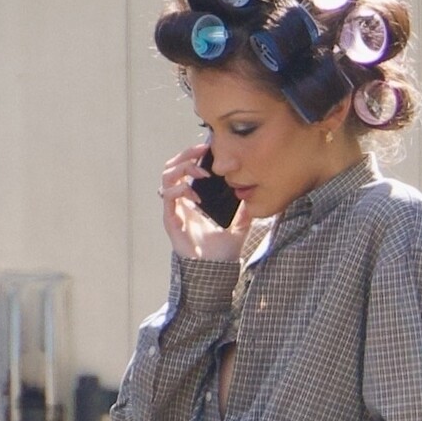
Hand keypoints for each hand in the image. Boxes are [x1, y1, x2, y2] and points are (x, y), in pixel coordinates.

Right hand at [161, 144, 254, 260]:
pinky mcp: (171, 220)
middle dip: (186, 155)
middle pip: (172, 167)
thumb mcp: (240, 224)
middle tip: (203, 152)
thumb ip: (245, 209)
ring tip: (202, 173)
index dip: (193, 154)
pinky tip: (197, 195)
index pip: (185, 168)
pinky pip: (167, 197)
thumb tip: (255, 195)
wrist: (216, 272)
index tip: (209, 147)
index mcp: (193, 199)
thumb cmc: (222, 252)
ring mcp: (174, 210)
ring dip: (183, 168)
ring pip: (166, 177)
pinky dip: (180, 190)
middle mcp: (181, 202)